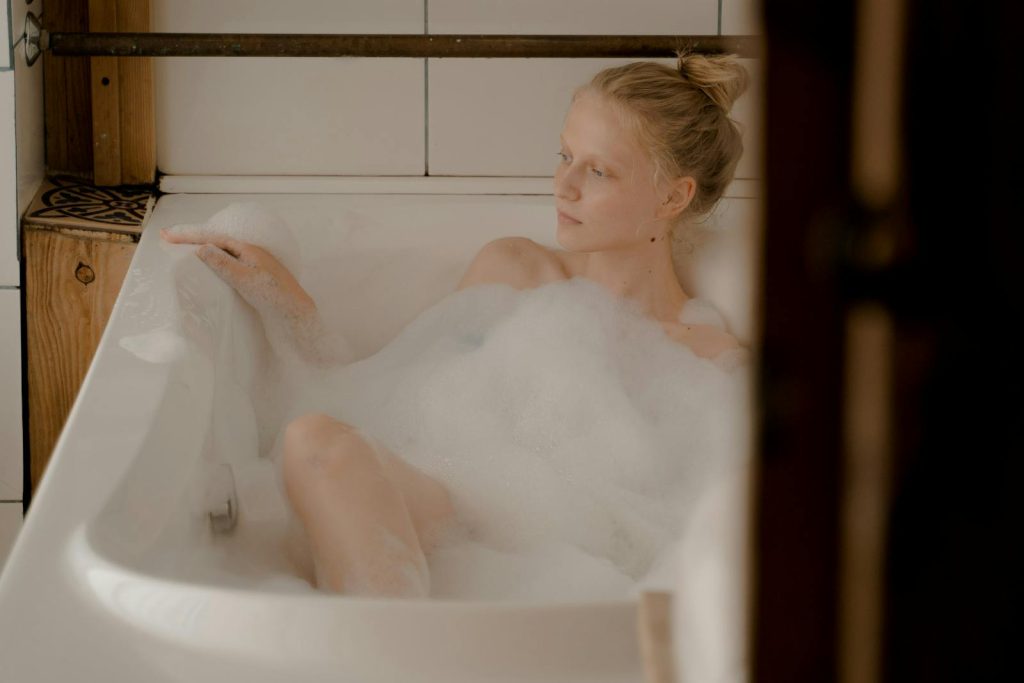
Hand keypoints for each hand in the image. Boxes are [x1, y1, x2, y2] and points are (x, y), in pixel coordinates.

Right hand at [161, 225, 352, 365]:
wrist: (297, 314)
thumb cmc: (274, 296)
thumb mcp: (244, 279)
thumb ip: (223, 263)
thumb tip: (202, 248)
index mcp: (248, 249)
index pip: (213, 237)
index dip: (189, 235)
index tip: (166, 235)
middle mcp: (251, 254)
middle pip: (216, 241)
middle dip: (192, 239)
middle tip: (168, 238)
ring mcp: (253, 266)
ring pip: (222, 252)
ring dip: (201, 249)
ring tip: (181, 249)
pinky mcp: (255, 279)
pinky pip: (228, 264)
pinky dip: (213, 262)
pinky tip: (207, 268)